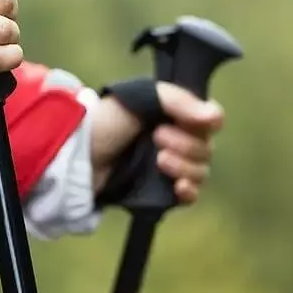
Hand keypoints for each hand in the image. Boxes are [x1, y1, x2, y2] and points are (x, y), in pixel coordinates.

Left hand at [90, 83, 224, 203]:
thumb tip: (215, 118)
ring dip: (185, 166)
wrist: (77, 157)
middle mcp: (176, 139)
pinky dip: (189, 192)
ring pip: (200, 171)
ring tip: (159, 161)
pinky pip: (190, 196)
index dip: (205, 123)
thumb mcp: (140, 97)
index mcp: (174, 114)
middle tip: (156, 138)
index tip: (189, 122)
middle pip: (206, 148)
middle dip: (186, 144)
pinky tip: (179, 188)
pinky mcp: (160, 191)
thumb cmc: (105, 121)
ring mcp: (169, 167)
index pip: (210, 119)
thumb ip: (178, 101)